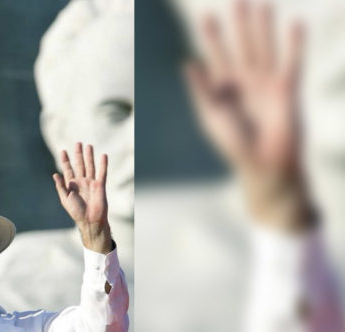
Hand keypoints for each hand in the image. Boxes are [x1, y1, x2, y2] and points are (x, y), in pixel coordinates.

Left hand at [53, 142, 111, 252]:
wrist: (90, 220)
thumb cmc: (76, 211)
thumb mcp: (65, 199)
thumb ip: (60, 186)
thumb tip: (54, 174)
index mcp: (72, 185)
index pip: (68, 169)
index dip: (65, 160)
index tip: (63, 151)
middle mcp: (81, 182)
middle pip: (80, 165)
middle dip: (78, 154)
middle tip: (78, 143)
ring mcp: (91, 183)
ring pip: (90, 166)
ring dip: (89, 156)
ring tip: (89, 146)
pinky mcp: (100, 185)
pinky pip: (102, 173)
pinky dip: (103, 164)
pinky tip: (103, 156)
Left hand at [184, 1, 313, 230]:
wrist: (263, 163)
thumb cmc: (233, 143)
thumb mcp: (211, 115)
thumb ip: (201, 89)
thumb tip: (187, 63)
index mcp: (224, 87)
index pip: (217, 55)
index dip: (212, 36)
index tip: (206, 16)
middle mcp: (246, 80)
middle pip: (243, 44)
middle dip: (240, 22)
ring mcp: (267, 82)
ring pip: (265, 47)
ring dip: (264, 26)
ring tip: (262, 2)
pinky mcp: (287, 89)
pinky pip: (292, 61)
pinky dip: (294, 43)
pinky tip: (295, 23)